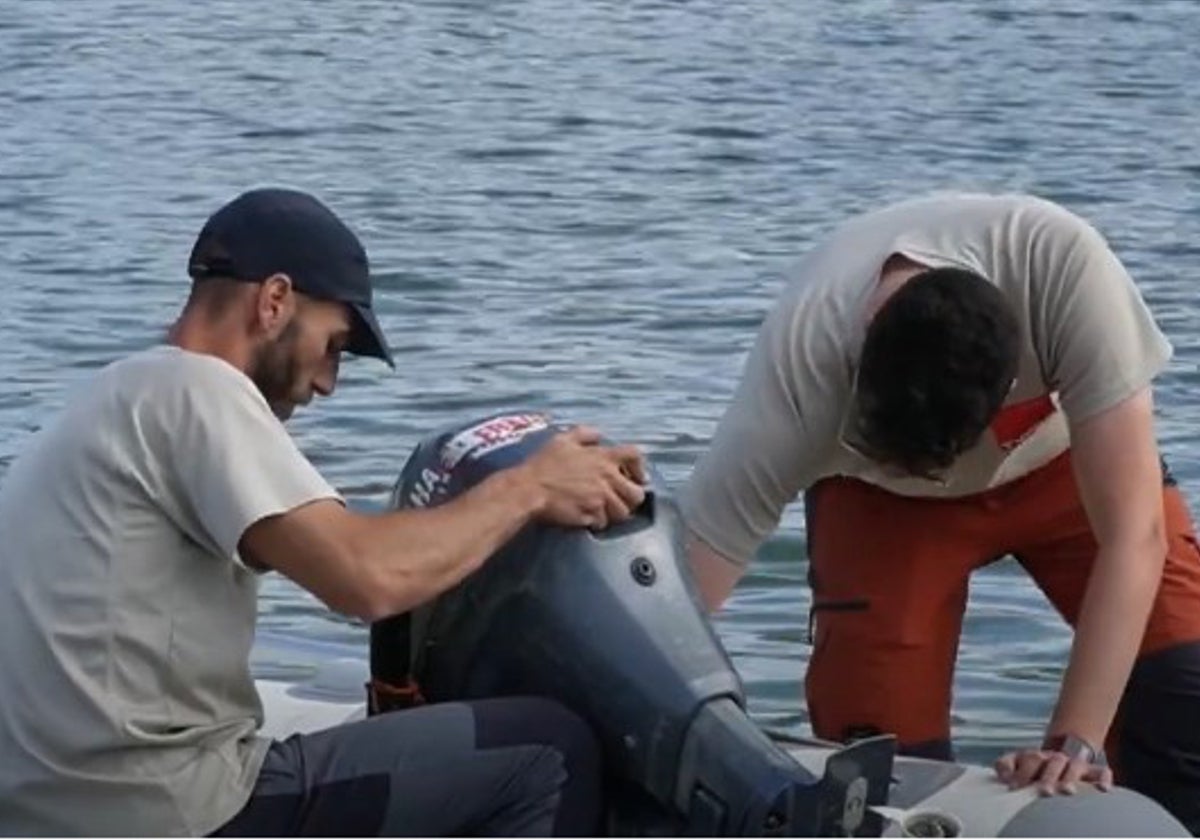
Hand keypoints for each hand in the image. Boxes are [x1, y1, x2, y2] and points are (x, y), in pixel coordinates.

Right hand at [521, 425, 646, 528]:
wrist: (528, 489)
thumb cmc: (543, 464)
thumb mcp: (563, 440)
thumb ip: (584, 434)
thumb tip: (598, 435)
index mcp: (602, 457)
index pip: (635, 456)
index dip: (640, 467)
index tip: (637, 477)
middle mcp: (607, 477)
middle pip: (637, 493)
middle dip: (630, 498)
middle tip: (619, 500)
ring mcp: (601, 498)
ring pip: (623, 512)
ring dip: (614, 513)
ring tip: (603, 511)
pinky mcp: (592, 515)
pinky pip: (604, 524)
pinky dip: (597, 523)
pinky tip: (588, 518)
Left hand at [994, 746, 1112, 796]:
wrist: (1057, 760)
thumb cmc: (1032, 770)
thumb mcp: (1014, 763)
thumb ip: (1005, 766)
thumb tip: (1003, 775)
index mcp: (1037, 756)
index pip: (1030, 759)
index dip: (1023, 773)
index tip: (1016, 787)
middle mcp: (1057, 758)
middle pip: (1054, 762)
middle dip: (1049, 777)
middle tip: (1045, 791)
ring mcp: (1075, 764)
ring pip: (1076, 766)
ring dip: (1072, 777)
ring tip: (1068, 791)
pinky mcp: (1093, 772)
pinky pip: (1102, 772)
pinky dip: (1103, 779)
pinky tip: (1103, 789)